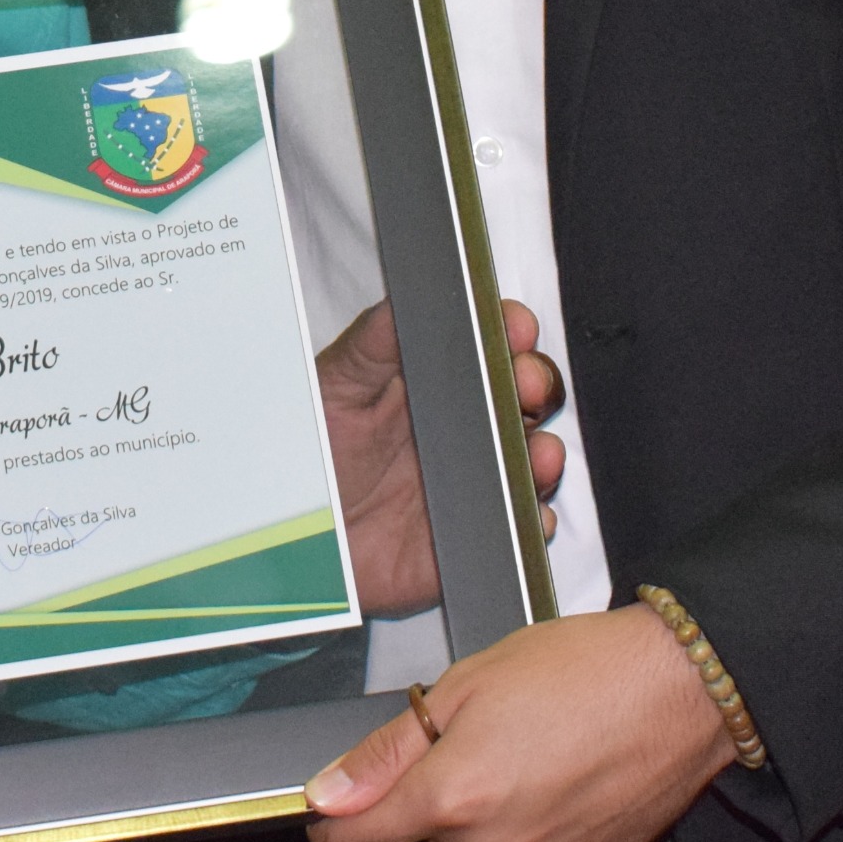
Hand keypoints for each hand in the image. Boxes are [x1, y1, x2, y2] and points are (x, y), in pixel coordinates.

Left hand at [301, 606, 731, 841]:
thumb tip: (329, 794)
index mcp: (453, 796)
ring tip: (533, 750)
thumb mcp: (464, 686)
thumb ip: (389, 751)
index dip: (338, 824)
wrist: (681, 687)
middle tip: (479, 737)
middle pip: (428, 841)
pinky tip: (566, 776)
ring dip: (491, 814)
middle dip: (437, 798)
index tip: (337, 808)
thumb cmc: (579, 670)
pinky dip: (540, 825)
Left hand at [318, 298, 565, 615]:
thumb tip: (407, 298)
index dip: (510, 334)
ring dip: (545, 454)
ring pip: (531, 461)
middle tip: (527, 386)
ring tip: (539, 453)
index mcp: (432, 385)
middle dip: (537, 385)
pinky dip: (535, 522)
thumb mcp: (334, 390)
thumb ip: (373, 343)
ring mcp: (474, 483)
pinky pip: (521, 528)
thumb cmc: (312, 461)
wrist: (297, 543)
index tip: (516, 329)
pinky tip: (527, 513)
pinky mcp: (475, 536)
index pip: (488, 348)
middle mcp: (462, 432)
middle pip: (523, 399)